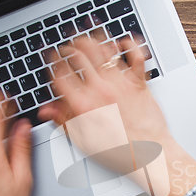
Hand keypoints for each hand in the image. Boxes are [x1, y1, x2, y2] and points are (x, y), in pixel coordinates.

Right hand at [39, 38, 195, 195]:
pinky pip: (135, 55)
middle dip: (68, 48)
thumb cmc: (119, 152)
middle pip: (78, 55)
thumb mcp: (84, 141)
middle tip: (67, 48)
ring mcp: (120, 84)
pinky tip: (122, 43)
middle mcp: (100, 90)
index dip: (53, 63)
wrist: (148, 155)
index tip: (53, 60)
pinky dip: (129, 45)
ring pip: (102, 49)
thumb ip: (63, 121)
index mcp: (83, 104)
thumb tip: (47, 111)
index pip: (60, 73)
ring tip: (87, 40)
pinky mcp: (139, 82)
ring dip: (92, 40)